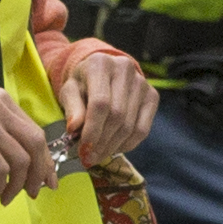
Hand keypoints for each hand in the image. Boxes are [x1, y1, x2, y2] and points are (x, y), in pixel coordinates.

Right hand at [0, 89, 46, 202]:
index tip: (48, 181)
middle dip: (39, 173)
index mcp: (2, 100)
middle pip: (35, 144)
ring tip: (7, 197)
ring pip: (21, 160)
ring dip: (18, 185)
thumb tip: (35, 164)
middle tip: (34, 193)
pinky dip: (2, 185)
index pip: (36, 132)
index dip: (46, 160)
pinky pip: (2, 169)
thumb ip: (6, 132)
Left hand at [47, 43, 158, 167]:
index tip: (83, 151)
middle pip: (117, 116)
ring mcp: (142, 82)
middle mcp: (125, 69)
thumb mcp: (69, 92)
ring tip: (98, 156)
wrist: (102, 72)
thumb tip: (73, 129)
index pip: (100, 103)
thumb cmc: (82, 83)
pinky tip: (113, 149)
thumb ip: (72, 109)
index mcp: (100, 64)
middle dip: (101, 143)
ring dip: (112, 147)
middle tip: (88, 159)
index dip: (92, 130)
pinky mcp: (152, 95)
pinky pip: (143, 129)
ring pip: (130, 125)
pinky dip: (128, 144)